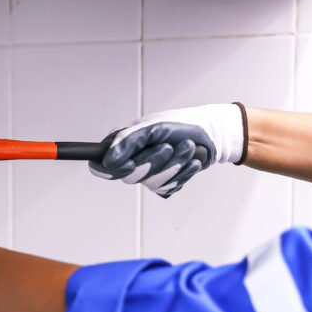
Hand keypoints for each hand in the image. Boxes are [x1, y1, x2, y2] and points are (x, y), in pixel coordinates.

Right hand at [89, 103, 246, 196]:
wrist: (211, 134)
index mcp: (121, 144)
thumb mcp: (152, 127)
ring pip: (152, 183)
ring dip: (174, 166)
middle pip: (129, 177)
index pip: (100, 165)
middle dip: (154, 162)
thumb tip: (108, 160)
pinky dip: (183, 173)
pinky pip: (168, 187)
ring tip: (187, 149)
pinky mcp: (165, 182)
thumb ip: (127, 142)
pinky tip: (191, 161)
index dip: (112, 170)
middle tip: (169, 147)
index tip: (130, 163)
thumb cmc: (181, 124)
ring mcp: (148, 173)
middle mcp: (131, 159)